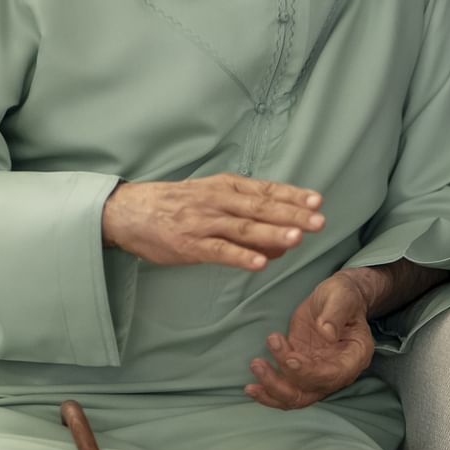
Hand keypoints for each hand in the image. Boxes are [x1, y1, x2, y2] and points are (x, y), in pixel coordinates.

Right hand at [102, 175, 323, 269]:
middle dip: (292, 215)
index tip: (317, 201)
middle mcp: (218, 201)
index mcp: (225, 186)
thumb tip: (281, 233)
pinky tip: (260, 263)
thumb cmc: (176, 204)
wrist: (130, 211)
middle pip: (261, 208)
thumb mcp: (210, 195)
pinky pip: (220, 251)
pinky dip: (241, 256)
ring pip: (243, 228)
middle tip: (319, 221)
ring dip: (271, 234)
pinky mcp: (190, 245)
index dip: (292, 195)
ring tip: (297, 239)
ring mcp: (204, 223)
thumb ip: (244, 211)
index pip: (265, 190)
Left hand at [246, 271, 378, 408]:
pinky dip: (267, 390)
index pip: (333, 375)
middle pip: (309, 392)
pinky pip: (285, 388)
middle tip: (259, 364)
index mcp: (354, 357)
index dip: (310, 372)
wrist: (336, 299)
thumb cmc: (343, 296)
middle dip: (281, 384)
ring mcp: (317, 373)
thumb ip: (336, 313)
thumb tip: (326, 333)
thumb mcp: (342, 296)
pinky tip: (250, 387)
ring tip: (255, 366)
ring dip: (271, 388)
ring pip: (294, 396)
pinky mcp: (300, 369)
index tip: (289, 358)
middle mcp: (336, 372)